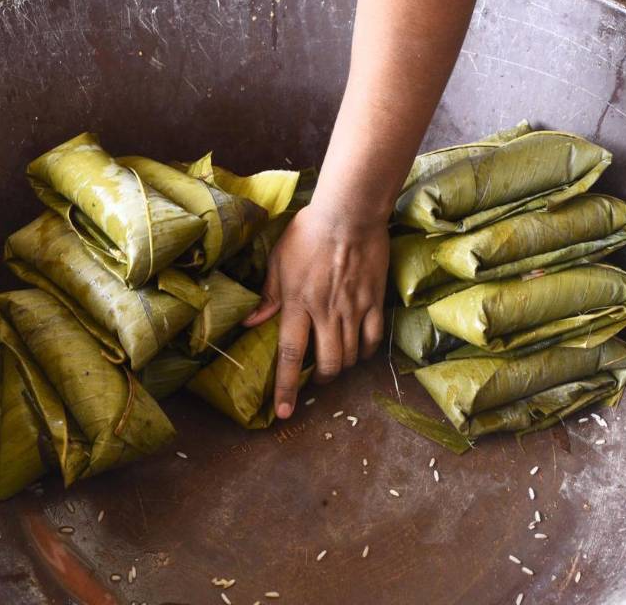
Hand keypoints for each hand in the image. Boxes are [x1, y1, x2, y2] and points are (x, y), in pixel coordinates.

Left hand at [242, 203, 388, 418]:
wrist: (350, 213)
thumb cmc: (309, 232)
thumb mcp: (279, 260)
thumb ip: (268, 295)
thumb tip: (251, 322)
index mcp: (298, 303)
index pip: (289, 355)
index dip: (285, 387)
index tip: (283, 412)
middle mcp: (326, 312)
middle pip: (326, 364)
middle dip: (319, 380)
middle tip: (314, 378)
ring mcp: (353, 309)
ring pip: (350, 356)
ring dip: (341, 367)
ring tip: (334, 362)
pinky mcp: (374, 302)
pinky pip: (373, 339)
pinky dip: (365, 351)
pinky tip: (359, 349)